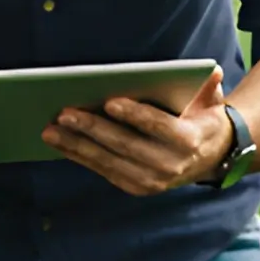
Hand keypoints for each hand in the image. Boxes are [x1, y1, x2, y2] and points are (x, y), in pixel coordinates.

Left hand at [41, 65, 233, 195]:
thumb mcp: (209, 102)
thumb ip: (208, 87)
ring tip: (49, 131)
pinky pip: (102, 170)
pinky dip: (78, 156)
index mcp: (189, 140)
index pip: (161, 126)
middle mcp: (171, 166)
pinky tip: (59, 143)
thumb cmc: (199, 119)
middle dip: (92, 128)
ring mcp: (152, 181)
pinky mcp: (135, 187)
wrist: (210, 157)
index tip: (110, 102)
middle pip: (125, 145)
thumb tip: (210, 72)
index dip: (136, 115)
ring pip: (107, 161)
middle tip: (64, 113)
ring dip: (75, 145)